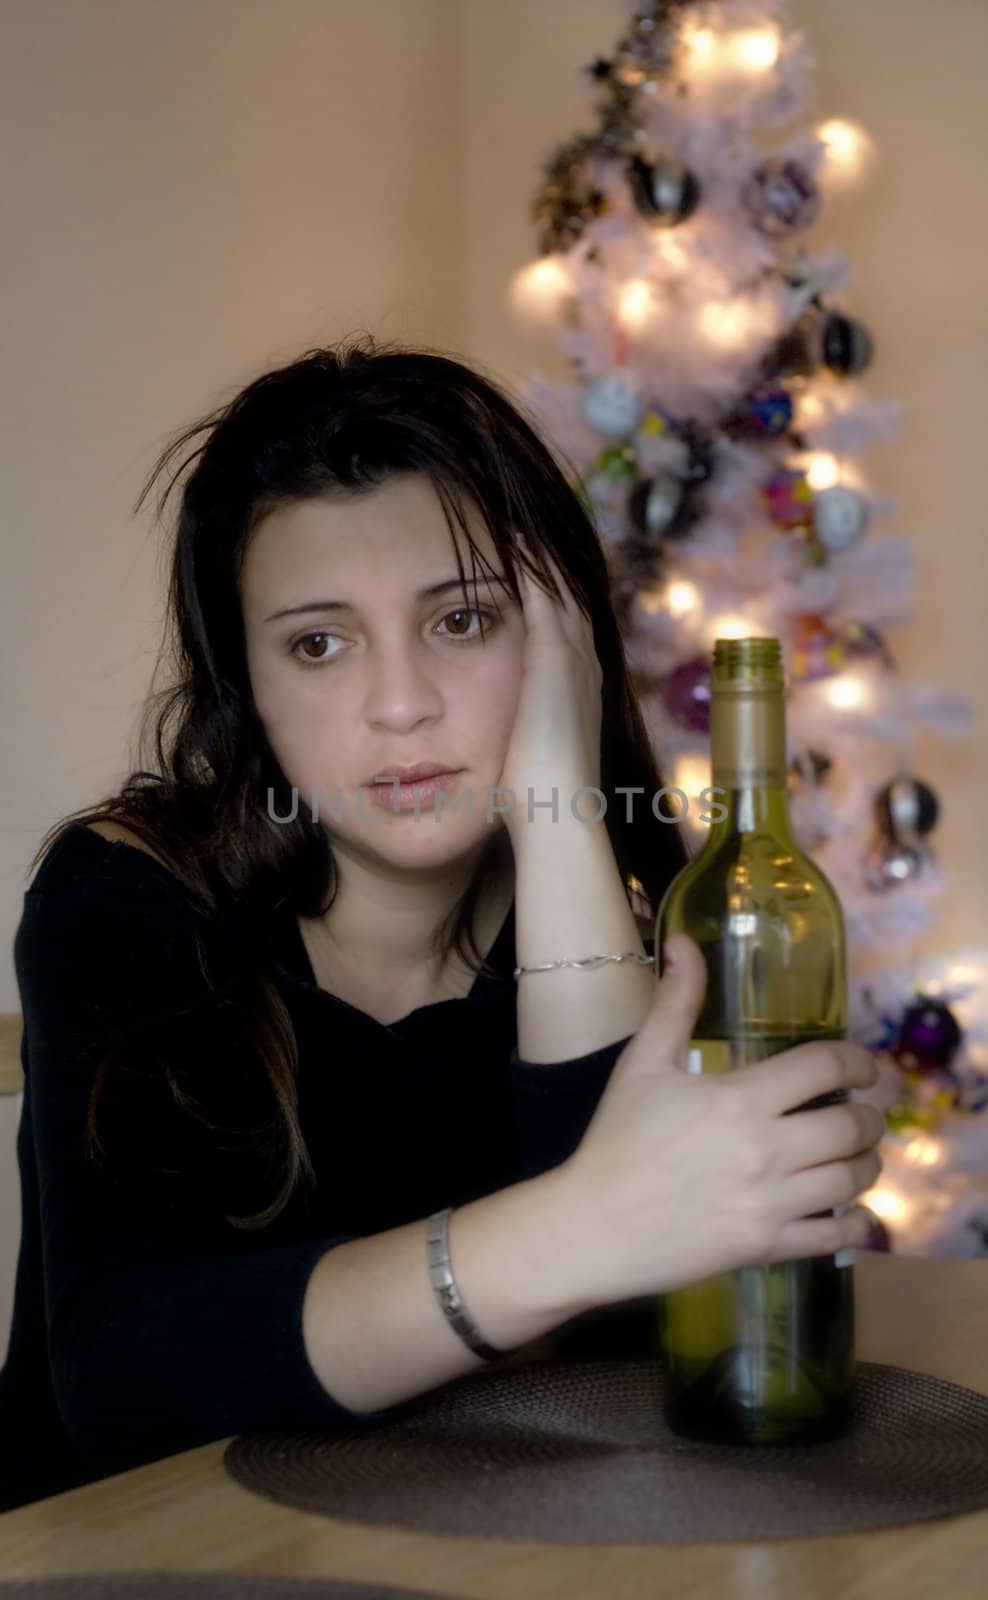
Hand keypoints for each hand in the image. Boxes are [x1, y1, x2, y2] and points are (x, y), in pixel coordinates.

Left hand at [496, 550, 602, 835]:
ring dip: (538, 555)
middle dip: (548, 565)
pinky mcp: (553, 655)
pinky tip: (507, 536)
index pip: (568, 625)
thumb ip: (526, 737)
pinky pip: (542, 591)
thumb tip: (512, 745)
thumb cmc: (540, 802)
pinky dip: (528, 562)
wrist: (560, 814)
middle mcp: (585, 664)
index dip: (551, 595)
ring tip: (515, 521)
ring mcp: (573, 657)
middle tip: (524, 528)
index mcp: (580, 687)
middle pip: (569, 596)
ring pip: (559, 587)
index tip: (530, 569)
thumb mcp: (534, 757)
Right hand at [551, 932, 884, 1310]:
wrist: (593, 1226)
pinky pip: (834, 1236)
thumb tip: (684, 943)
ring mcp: (770, 1202)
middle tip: (862, 1113)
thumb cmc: (616, 1140)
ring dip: (866, 1163)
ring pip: (851, 1180)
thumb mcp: (642, 1063)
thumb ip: (675, 1001)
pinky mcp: (766, 1246)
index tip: (864, 1066)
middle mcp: (765, 1149)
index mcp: (739, 1098)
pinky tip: (854, 1213)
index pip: (825, 1067)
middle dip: (868, 1116)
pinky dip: (856, 1222)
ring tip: (858, 1156)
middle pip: (852, 1126)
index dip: (857, 1061)